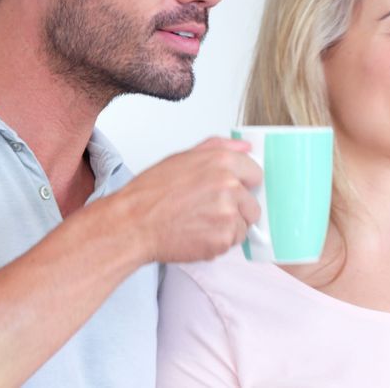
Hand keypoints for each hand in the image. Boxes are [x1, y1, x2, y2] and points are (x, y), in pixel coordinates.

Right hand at [115, 137, 262, 262]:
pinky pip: (232, 243)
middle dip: (236, 209)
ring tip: (200, 222)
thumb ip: (218, 148)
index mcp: (222, 162)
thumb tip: (244, 147)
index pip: (255, 173)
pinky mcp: (223, 239)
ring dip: (227, 228)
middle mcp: (230, 186)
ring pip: (243, 225)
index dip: (242, 184)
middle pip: (253, 203)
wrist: (134, 224)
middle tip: (208, 210)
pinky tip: (197, 234)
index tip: (231, 190)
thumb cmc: (151, 193)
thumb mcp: (182, 157)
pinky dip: (217, 242)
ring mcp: (228, 214)